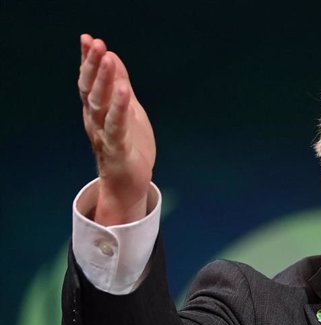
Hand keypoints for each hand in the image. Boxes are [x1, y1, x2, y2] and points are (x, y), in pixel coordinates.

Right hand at [78, 34, 155, 224]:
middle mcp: (95, 120)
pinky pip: (116, 125)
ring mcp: (104, 134)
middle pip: (90, 89)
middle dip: (92, 66)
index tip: (88, 39)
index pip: (89, 81)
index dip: (87, 61)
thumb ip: (120, 86)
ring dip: (103, 81)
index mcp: (97, 111)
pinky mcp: (118, 148)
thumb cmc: (128, 146)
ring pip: (100, 104)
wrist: (128, 184)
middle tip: (96, 44)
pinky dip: (119, 108)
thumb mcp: (128, 110)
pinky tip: (123, 91)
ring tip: (108, 59)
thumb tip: (113, 57)